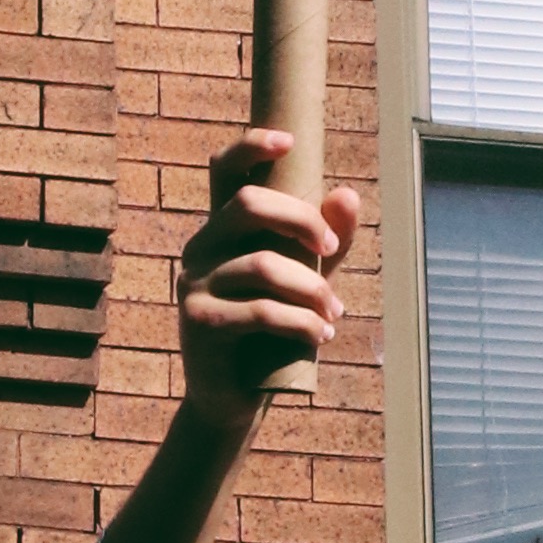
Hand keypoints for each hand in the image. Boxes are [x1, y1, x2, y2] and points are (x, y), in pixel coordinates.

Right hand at [176, 125, 361, 415]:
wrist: (235, 400)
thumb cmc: (270, 334)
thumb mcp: (305, 283)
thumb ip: (326, 242)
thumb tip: (347, 194)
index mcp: (223, 231)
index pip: (224, 172)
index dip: (251, 147)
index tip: (290, 141)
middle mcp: (201, 249)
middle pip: (248, 205)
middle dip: (302, 221)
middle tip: (332, 251)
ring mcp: (194, 285)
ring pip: (263, 265)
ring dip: (312, 288)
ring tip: (334, 313)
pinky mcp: (200, 323)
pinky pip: (262, 311)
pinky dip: (303, 322)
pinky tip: (322, 335)